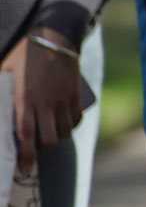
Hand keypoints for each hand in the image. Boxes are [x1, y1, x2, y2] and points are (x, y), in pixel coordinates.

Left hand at [1, 29, 86, 170]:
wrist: (55, 37)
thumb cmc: (24, 56)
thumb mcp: (5, 72)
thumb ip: (0, 93)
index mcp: (25, 98)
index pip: (25, 134)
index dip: (25, 155)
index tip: (25, 169)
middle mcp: (46, 102)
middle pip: (48, 139)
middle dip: (41, 148)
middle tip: (35, 147)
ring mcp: (63, 99)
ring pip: (64, 132)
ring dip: (56, 137)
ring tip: (48, 133)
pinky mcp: (75, 95)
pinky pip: (76, 120)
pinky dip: (70, 126)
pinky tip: (62, 123)